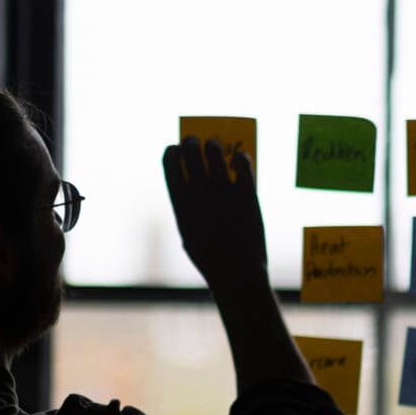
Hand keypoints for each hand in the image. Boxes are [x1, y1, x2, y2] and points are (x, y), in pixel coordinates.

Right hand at [162, 137, 267, 288]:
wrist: (237, 274)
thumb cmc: (211, 257)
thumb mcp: (189, 233)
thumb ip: (189, 208)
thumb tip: (197, 182)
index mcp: (180, 203)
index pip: (170, 163)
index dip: (172, 151)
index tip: (176, 148)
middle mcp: (199, 193)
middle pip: (190, 151)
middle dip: (192, 142)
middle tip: (197, 140)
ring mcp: (222, 192)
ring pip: (214, 152)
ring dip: (214, 145)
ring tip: (216, 146)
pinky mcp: (246, 195)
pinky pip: (241, 163)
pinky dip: (240, 157)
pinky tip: (239, 159)